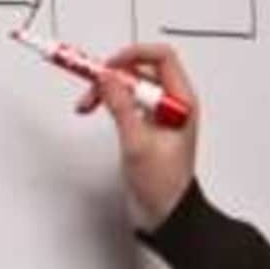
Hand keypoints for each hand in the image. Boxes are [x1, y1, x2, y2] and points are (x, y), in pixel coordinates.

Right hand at [79, 38, 200, 229]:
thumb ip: (121, 107)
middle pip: (140, 68)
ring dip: (105, 89)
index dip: (134, 55)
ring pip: (129, 84)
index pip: (163, 58)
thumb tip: (108, 78)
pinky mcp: (145, 123)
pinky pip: (125, 99)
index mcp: (182, 103)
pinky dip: (107, 101)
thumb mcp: (138, 143)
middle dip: (112, 75)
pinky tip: (93, 109)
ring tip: (87, 104)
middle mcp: (172, 104)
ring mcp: (158, 113)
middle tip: (91, 88)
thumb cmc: (163, 185)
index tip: (108, 66)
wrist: (165, 213)